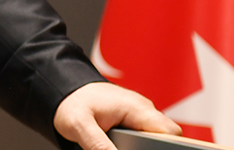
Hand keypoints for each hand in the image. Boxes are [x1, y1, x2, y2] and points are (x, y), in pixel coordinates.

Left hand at [53, 81, 180, 149]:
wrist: (63, 88)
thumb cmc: (71, 102)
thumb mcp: (80, 126)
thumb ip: (99, 146)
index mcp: (136, 108)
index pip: (170, 131)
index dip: (170, 147)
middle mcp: (141, 110)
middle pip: (163, 137)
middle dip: (154, 148)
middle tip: (133, 149)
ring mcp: (136, 115)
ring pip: (152, 137)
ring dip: (144, 146)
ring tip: (125, 146)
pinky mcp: (129, 121)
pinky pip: (141, 136)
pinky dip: (136, 144)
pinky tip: (122, 147)